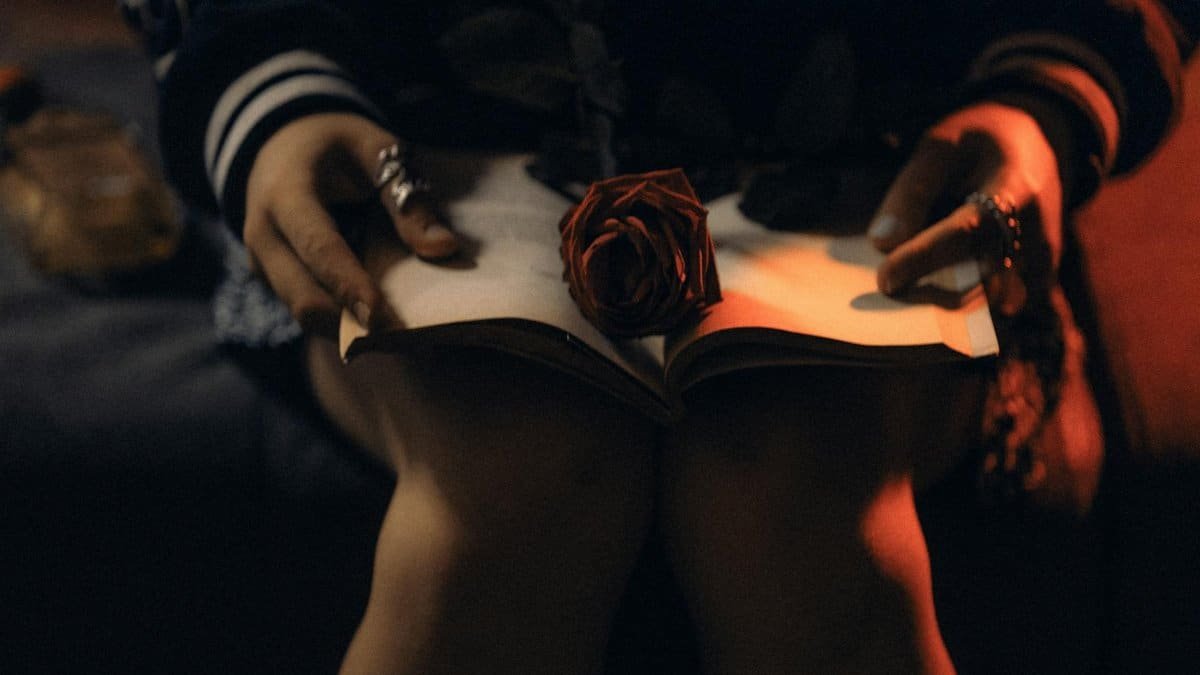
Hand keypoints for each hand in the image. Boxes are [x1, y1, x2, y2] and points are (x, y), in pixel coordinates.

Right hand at [244, 112, 457, 333]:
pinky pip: (310, 313)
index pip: (318, 248)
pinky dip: (347, 326)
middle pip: (305, 299)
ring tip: (412, 347)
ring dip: (355, 335)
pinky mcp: (275, 282)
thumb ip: (406, 196)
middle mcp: (264, 236)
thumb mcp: (374, 150)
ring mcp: (263, 265)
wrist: (279, 146)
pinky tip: (390, 333)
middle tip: (416, 348)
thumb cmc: (335, 145)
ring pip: (307, 315)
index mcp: (285, 194)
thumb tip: (443, 248)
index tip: (385, 321)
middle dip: (357, 328)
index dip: (351, 286)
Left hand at [869, 102, 1063, 315]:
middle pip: (985, 281)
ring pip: (995, 305)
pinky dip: (970, 311)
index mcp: (1012, 189)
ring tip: (914, 299)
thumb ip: (911, 192)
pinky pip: (1003, 308)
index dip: (923, 259)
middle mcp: (1036, 231)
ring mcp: (1042, 259)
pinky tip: (937, 299)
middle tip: (895, 296)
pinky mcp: (1040, 278)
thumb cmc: (978, 142)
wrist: (1036, 141)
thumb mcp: (939, 146)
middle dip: (936, 297)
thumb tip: (883, 243)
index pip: (966, 233)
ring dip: (953, 308)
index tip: (885, 280)